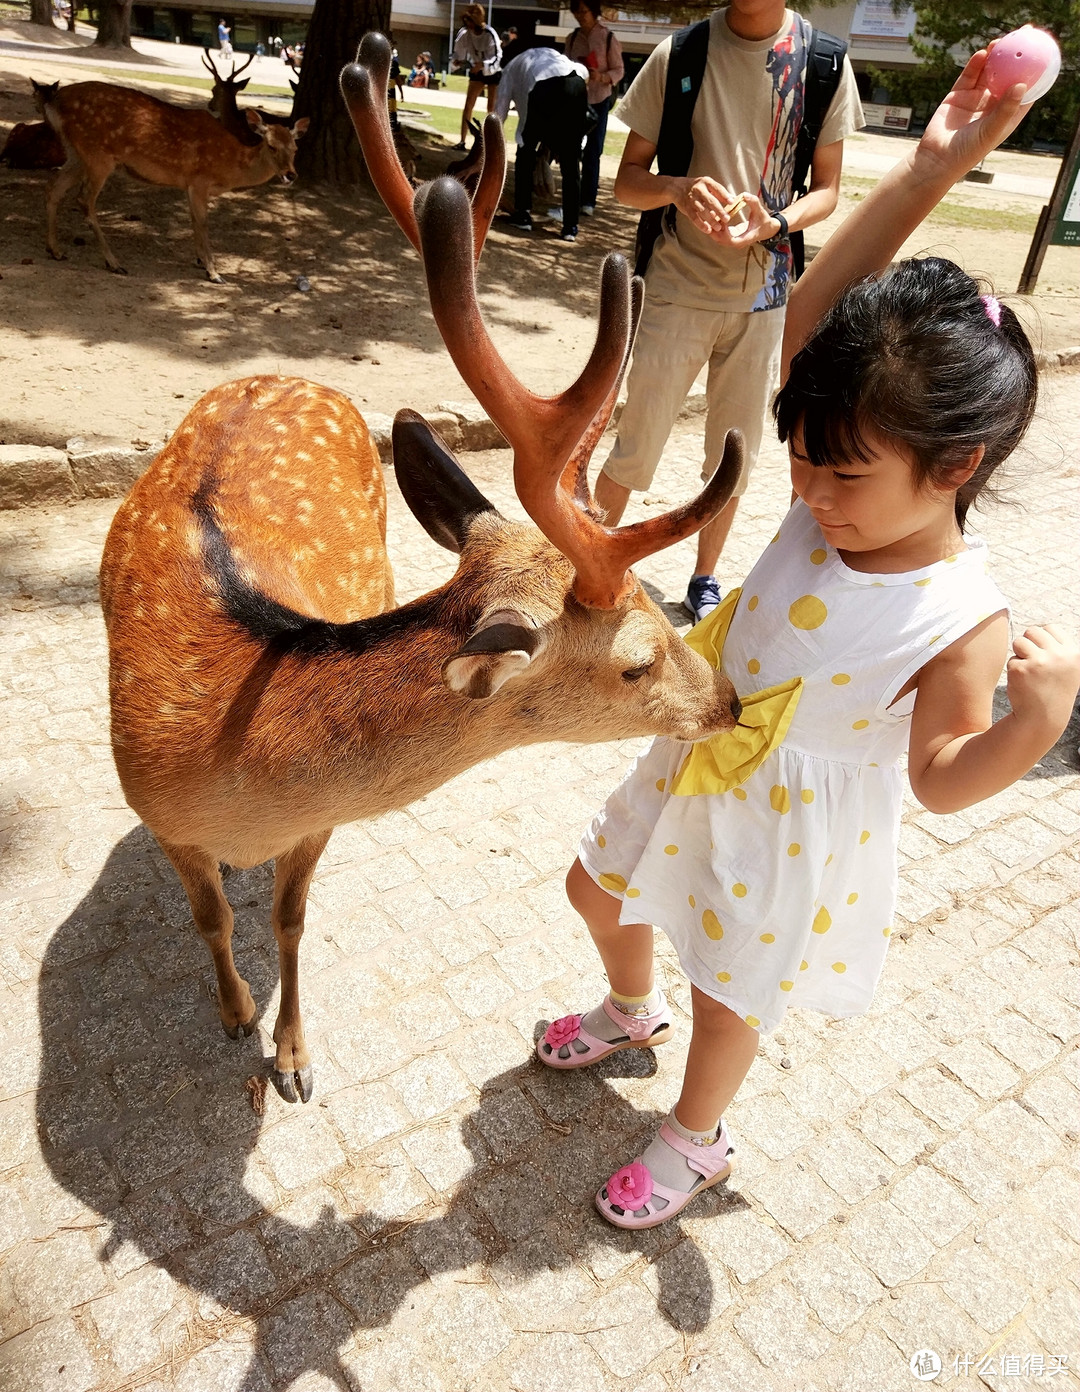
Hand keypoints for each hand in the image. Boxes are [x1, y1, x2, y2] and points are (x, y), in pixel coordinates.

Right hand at [673, 175, 733, 235]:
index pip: (717, 188)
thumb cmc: (697, 187)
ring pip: (703, 211)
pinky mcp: (686, 208)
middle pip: (711, 201)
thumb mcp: (707, 185)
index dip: (724, 195)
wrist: (677, 188)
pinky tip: (707, 229)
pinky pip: (694, 217)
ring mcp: (692, 199)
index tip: (731, 202)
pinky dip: (701, 224)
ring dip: (711, 220)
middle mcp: (699, 189)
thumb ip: (719, 193)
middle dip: (719, 211)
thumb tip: (733, 199)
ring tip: (718, 227)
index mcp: (706, 182)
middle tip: (727, 219)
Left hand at [709, 192, 775, 247]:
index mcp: (744, 239)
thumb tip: (744, 195)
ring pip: (718, 237)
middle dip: (714, 228)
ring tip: (710, 213)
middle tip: (710, 215)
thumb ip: (753, 202)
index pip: (730, 240)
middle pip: (721, 240)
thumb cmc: (764, 220)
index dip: (724, 231)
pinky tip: (713, 215)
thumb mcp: (760, 210)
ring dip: (713, 227)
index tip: (723, 219)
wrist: (768, 228)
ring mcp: (733, 241)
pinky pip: (720, 233)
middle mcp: (737, 242)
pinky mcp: (731, 237)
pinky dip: (716, 225)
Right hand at [915, 47, 1027, 183]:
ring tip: (999, 41)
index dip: (1035, 72)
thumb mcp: (990, 131)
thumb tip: (1021, 84)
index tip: (1042, 53)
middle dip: (1016, 56)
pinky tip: (982, 53)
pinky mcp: (958, 95)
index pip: (1025, 90)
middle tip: (1024, 35)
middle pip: (1008, 75)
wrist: (936, 159)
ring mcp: (975, 99)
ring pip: (988, 72)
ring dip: (995, 56)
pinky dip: (975, 64)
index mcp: (1006, 114)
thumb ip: (1005, 109)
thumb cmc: (967, 151)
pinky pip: (969, 76)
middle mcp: (992, 105)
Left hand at [1006, 624, 1079, 739]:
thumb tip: (1040, 628)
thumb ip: (1059, 649)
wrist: (1042, 718)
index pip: (1051, 628)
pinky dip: (1014, 670)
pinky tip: (1024, 683)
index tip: (1043, 653)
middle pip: (1032, 631)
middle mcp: (1057, 655)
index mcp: (1072, 653)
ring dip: (1020, 655)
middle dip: (1028, 644)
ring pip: (1019, 642)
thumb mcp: (1068, 668)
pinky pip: (1011, 660)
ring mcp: (1038, 661)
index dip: (1042, 638)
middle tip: (1033, 663)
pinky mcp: (1020, 669)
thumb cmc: (1054, 691)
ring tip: (1029, 673)